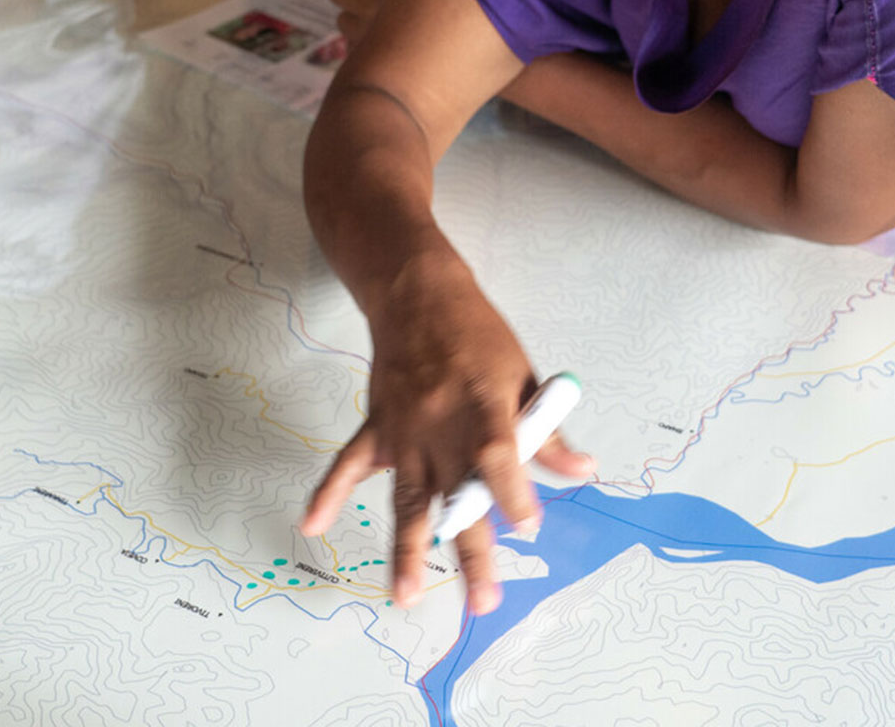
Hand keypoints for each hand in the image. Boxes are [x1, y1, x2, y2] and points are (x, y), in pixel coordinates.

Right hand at [300, 255, 592, 613]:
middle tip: (483, 599)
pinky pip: (348, 465)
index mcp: (483, 404)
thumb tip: (583, 472)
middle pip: (456, 493)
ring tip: (406, 597)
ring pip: (406, 497)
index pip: (497, 453)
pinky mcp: (377, 429)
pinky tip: (311, 524)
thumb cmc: (477, 336)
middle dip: (470, 550)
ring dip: (406, 550)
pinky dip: (327, 493)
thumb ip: (547, 430)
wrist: (417, 296)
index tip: (528, 526)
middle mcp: (440, 424)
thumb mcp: (524, 374)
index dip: (512, 490)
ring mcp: (403, 431)